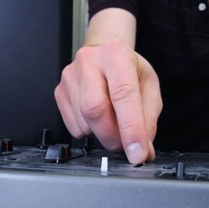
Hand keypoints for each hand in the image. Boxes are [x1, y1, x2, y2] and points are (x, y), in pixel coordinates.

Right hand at [54, 39, 161, 163]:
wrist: (105, 56)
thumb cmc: (128, 69)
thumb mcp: (149, 86)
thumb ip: (148, 118)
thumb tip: (143, 149)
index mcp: (116, 55)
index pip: (123, 94)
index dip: (131, 128)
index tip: (137, 153)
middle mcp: (89, 62)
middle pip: (95, 109)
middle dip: (113, 136)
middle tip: (126, 144)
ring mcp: (70, 76)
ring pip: (84, 122)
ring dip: (103, 134)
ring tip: (114, 122)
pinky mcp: (59, 91)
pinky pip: (73, 126)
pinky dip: (90, 131)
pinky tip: (98, 118)